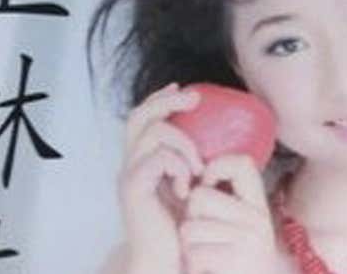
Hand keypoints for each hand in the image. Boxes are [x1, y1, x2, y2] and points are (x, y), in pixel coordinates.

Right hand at [117, 83, 204, 273]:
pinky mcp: (133, 188)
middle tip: (194, 99)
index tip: (183, 89)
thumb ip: (191, 165)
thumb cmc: (180, 229)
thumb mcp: (189, 188)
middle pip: (138, 116)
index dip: (159, 99)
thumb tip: (216, 141)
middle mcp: (130, 165)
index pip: (142, 118)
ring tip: (198, 169)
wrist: (164, 261)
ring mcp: (129, 176)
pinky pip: (157, 159)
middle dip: (167, 102)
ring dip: (183, 144)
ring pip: (152, 134)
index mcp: (141, 162)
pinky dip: (177, 166)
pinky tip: (188, 186)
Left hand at [179, 155, 281, 273]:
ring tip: (205, 255)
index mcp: (259, 206)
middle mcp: (258, 219)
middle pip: (200, 197)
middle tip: (203, 235)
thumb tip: (194, 177)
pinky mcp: (232, 260)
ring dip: (188, 244)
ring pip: (189, 226)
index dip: (216, 167)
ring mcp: (247, 240)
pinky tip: (206, 270)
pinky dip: (193, 264)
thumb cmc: (234, 263)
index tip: (206, 185)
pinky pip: (192, 251)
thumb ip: (224, 201)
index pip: (242, 163)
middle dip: (191, 216)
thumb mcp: (241, 228)